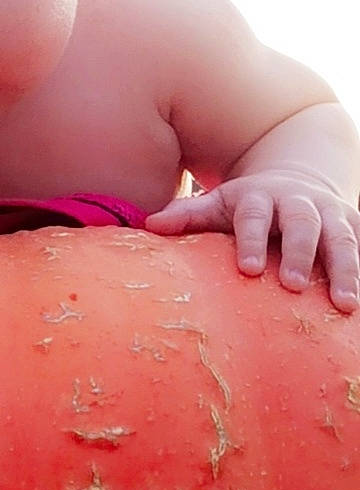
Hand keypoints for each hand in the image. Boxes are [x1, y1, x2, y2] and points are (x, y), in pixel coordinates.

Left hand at [145, 173, 359, 313]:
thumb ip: (188, 215)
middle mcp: (299, 202)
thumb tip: (150, 225)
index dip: (251, 241)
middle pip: (303, 224)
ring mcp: (331, 214)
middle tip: (294, 287)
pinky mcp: (354, 226)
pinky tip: (358, 309)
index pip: (254, 217)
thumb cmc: (247, 206)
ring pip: (342, 239)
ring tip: (345, 306)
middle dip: (301, 254)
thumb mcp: (218, 203)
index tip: (248, 270)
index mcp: (260, 197)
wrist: (295, 180)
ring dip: (346, 270)